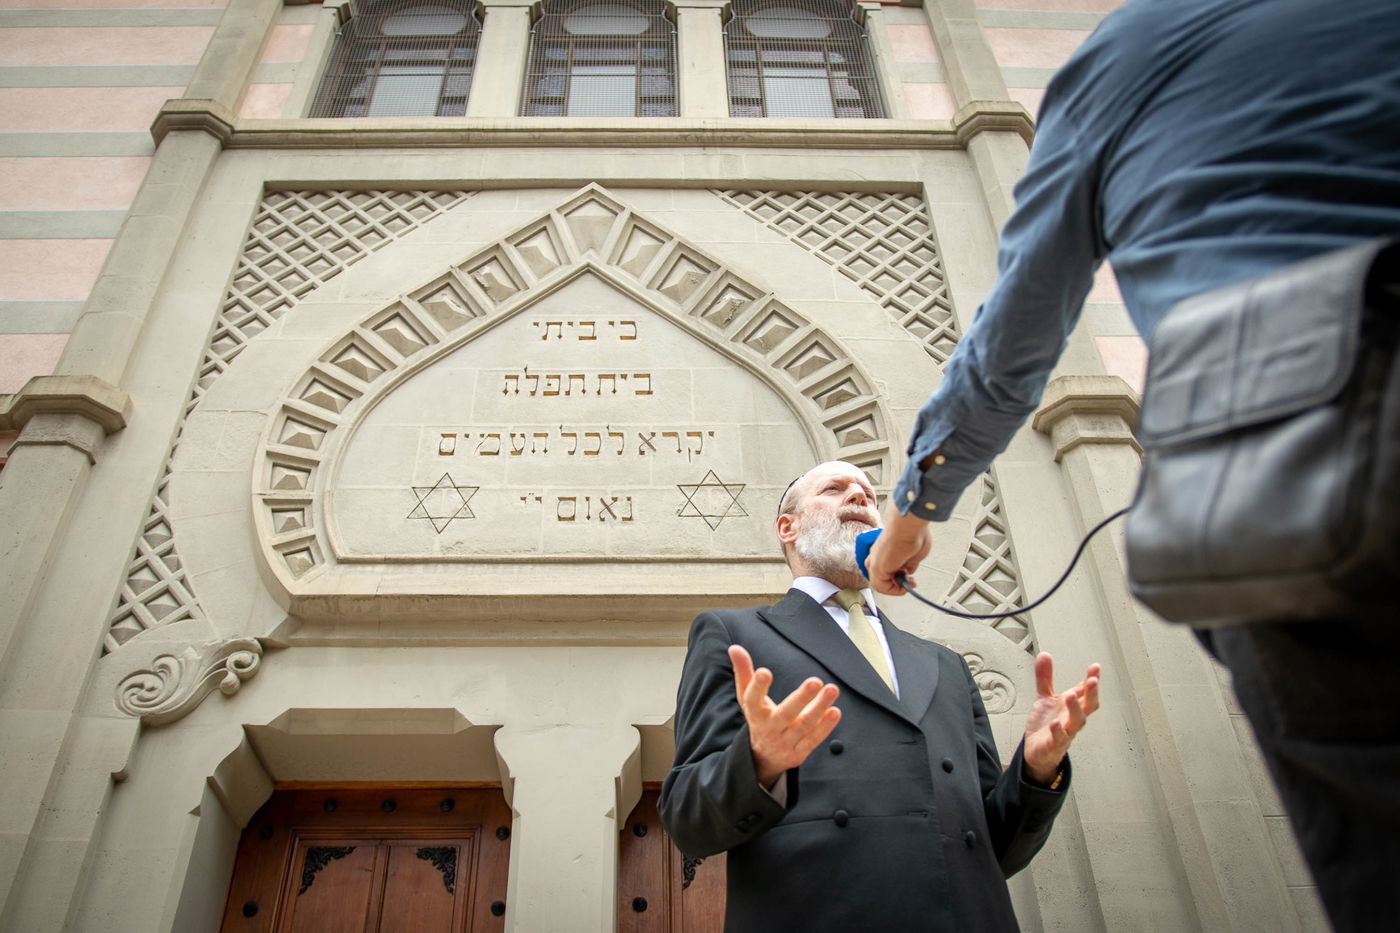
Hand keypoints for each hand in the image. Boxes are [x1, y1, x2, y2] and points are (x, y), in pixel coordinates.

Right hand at [729, 644, 841, 788]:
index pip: (752, 700)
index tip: (764, 671)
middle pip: (785, 714)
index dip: (757, 687)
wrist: (762, 758)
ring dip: (819, 708)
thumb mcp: (747, 698)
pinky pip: (813, 739)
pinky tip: (835, 711)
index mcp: (754, 714)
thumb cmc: (758, 717)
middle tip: (815, 680)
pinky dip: (824, 727)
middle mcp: (769, 729)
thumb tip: (734, 648)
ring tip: (832, 689)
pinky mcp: (798, 752)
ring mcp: (784, 742)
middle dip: (800, 698)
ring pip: (803, 725)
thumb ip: (743, 672)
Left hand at [866, 505, 931, 595]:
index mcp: (883, 550)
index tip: (911, 577)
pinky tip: (904, 586)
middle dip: (897, 583)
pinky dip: (894, 591)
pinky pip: (882, 587)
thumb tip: (908, 571)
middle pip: (881, 578)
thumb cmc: (913, 532)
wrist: (909, 525)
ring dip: (896, 588)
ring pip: (880, 584)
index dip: (899, 577)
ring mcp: (875, 562)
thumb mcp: (914, 553)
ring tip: (908, 584)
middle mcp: (876, 556)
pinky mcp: (876, 568)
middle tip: (911, 581)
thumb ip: (908, 564)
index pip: (885, 570)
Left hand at [1022, 652, 1100, 783]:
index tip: (1095, 667)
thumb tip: (1045, 655)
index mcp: (1072, 706)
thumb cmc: (1046, 725)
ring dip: (1075, 708)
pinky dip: (1058, 731)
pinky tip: (1056, 723)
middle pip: (1088, 706)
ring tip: (1071, 695)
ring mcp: (1065, 732)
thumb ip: (1045, 677)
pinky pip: (1059, 739)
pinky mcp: (1054, 745)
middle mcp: (1072, 719)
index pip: (1085, 691)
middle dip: (1092, 693)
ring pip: (1077, 722)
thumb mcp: (1045, 698)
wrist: (1037, 751)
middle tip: (1093, 680)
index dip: (1091, 679)